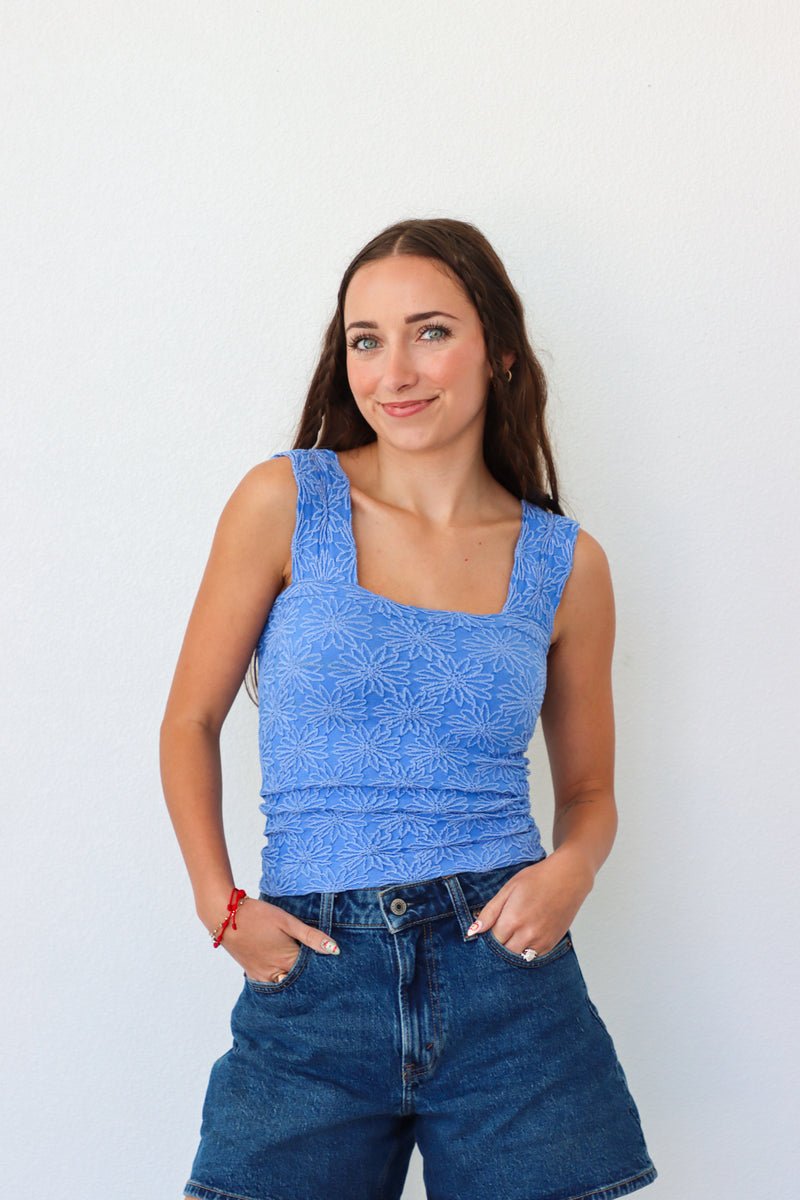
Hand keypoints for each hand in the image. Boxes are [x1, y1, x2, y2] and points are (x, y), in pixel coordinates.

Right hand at [214, 897, 339, 982]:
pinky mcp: (252, 974)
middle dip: (309, 979)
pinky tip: (284, 971)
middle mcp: (275, 973)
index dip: (322, 969)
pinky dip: (279, 979)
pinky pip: (270, 983)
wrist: (225, 916)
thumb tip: (335, 950)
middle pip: (298, 982)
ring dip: (294, 979)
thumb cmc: (258, 915)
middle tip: (322, 974)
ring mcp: (262, 976)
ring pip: (284, 984)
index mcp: (287, 960)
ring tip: (304, 972)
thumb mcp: (287, 921)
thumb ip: (311, 936)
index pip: (311, 973)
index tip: (332, 969)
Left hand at [466, 851, 593, 956]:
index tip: (492, 926)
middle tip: (504, 927)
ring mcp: (541, 941)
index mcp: (512, 920)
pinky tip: (529, 932)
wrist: (568, 878)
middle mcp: (527, 934)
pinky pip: (533, 956)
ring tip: (517, 929)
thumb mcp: (508, 889)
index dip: (489, 934)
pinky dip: (527, 948)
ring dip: (514, 947)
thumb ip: (490, 912)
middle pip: (504, 952)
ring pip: (518, 956)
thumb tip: (473, 931)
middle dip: (500, 943)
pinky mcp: (552, 943)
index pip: (492, 940)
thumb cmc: (537, 879)